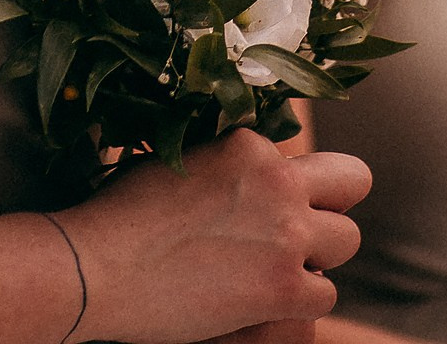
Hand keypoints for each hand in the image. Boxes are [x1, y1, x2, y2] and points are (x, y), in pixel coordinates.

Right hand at [55, 130, 369, 342]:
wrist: (95, 266)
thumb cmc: (120, 214)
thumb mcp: (177, 160)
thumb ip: (227, 163)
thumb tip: (250, 174)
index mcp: (250, 144)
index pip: (304, 157)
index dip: (288, 183)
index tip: (261, 205)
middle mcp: (278, 182)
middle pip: (351, 183)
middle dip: (330, 205)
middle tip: (299, 230)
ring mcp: (285, 236)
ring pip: (346, 241)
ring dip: (317, 256)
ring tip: (273, 268)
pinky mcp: (283, 289)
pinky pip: (325, 296)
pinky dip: (299, 302)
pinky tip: (260, 299)